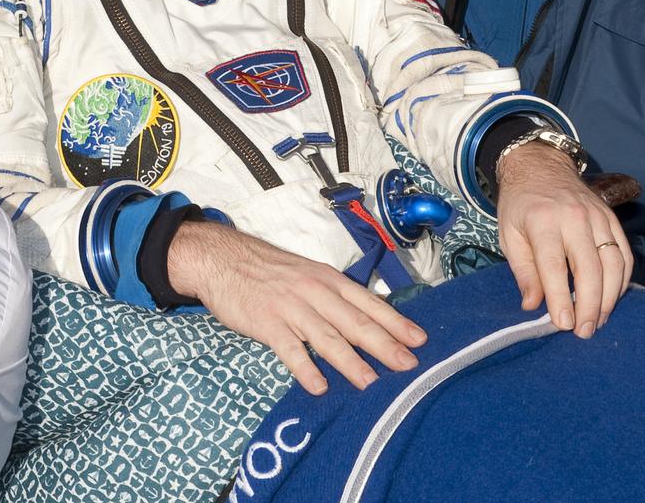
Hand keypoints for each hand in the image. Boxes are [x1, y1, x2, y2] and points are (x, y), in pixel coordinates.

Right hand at [167, 221, 426, 393]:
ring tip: (372, 384)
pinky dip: (305, 368)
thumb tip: (365, 321)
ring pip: (328, 337)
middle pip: (355, 322)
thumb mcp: (307, 275)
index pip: (369, 303)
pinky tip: (319, 386)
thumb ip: (333, 296)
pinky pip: (290, 349)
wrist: (224, 258)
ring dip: (352, 362)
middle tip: (409, 367)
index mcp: (328, 279)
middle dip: (385, 345)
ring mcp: (291, 307)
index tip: (420, 340)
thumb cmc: (269, 270)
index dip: (395, 322)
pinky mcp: (267, 322)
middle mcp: (315, 291)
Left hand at [496, 141, 631, 338]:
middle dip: (590, 305)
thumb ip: (522, 270)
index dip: (561, 298)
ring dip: (610, 297)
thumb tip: (532, 305)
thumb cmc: (520, 204)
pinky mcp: (611, 218)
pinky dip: (622, 280)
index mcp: (543, 220)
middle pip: (590, 268)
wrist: (539, 165)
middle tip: (585, 332)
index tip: (564, 325)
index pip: (554, 265)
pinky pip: (624, 253)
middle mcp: (574, 217)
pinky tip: (612, 297)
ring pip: (613, 263)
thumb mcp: (508, 234)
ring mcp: (597, 216)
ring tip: (599, 321)